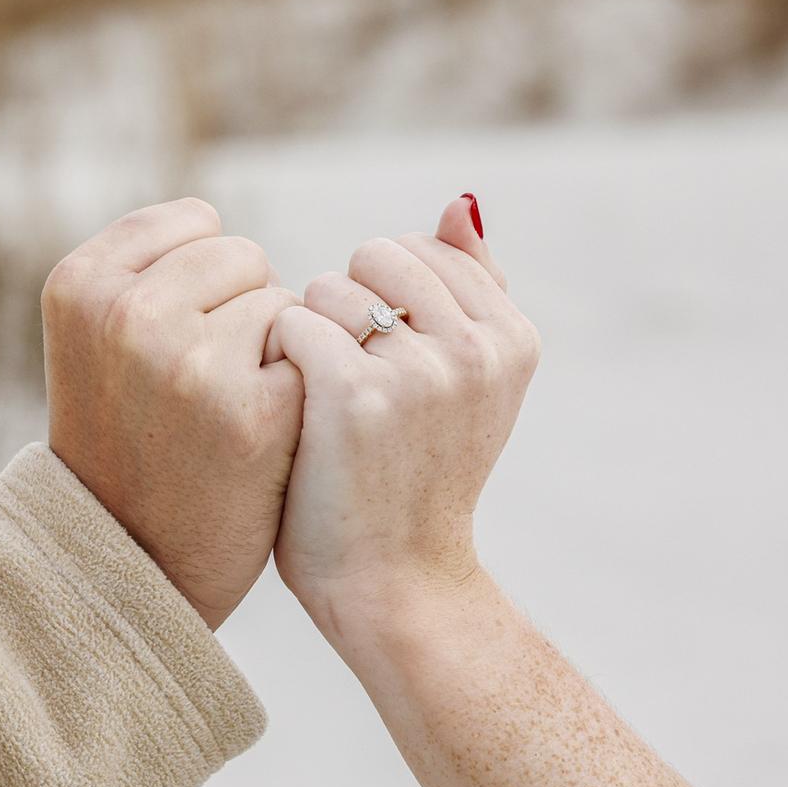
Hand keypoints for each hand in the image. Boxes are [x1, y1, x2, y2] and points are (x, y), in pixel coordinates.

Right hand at [44, 198, 302, 629]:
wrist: (137, 560)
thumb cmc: (128, 441)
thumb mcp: (98, 340)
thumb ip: (142, 270)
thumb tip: (218, 221)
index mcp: (79, 285)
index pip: (193, 220)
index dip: (200, 285)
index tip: (168, 345)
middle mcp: (127, 314)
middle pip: (242, 254)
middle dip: (238, 311)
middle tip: (199, 388)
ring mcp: (189, 361)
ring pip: (280, 300)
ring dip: (271, 350)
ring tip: (223, 411)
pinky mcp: (251, 410)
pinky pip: (309, 351)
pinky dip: (297, 389)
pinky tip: (259, 435)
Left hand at [272, 194, 539, 652]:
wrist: (394, 584)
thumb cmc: (414, 482)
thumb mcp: (468, 388)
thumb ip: (471, 293)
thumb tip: (458, 202)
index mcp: (511, 337)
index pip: (421, 250)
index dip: (381, 305)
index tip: (385, 372)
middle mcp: (477, 347)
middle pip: (374, 258)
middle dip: (345, 309)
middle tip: (348, 386)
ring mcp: (421, 370)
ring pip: (329, 288)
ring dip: (307, 336)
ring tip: (321, 405)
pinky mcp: (356, 395)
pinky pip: (291, 323)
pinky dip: (275, 363)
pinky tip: (289, 414)